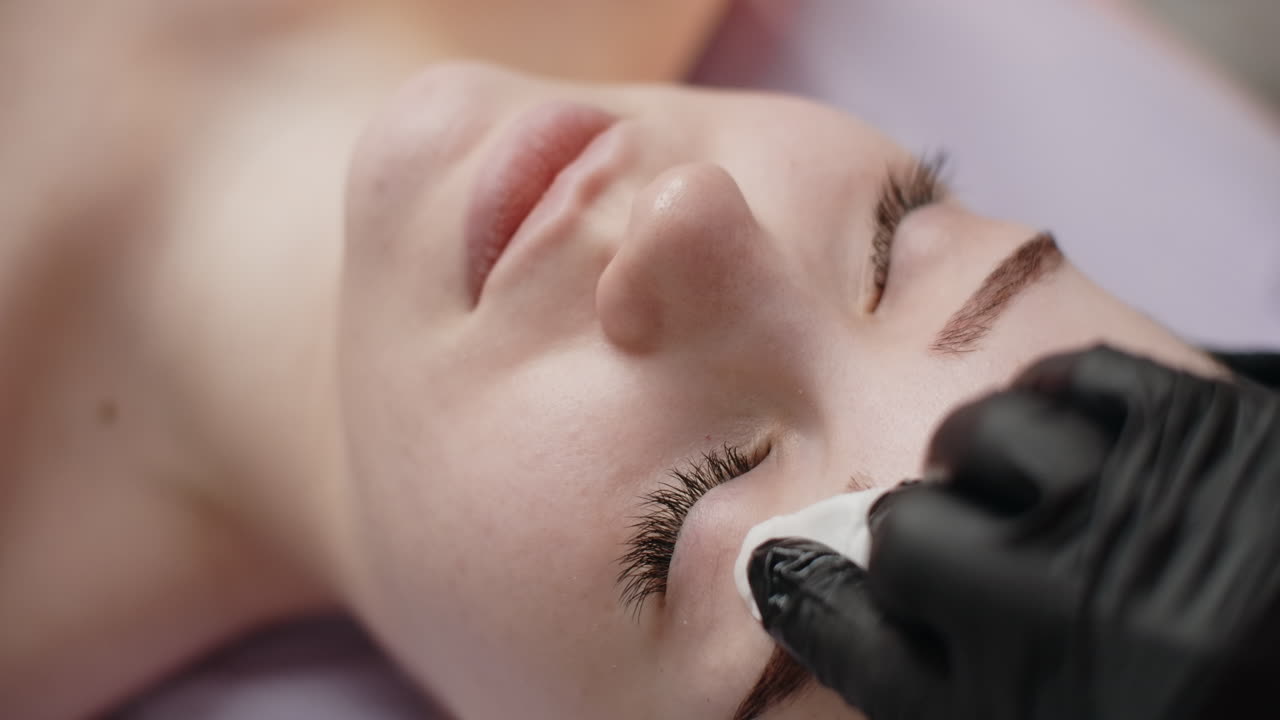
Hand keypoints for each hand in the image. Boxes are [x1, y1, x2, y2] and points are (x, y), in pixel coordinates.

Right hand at [749, 345, 1279, 719]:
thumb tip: (794, 583)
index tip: (802, 574)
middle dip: (923, 548)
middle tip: (981, 571)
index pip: (865, 632)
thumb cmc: (1185, 690)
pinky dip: (1065, 409)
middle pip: (906, 533)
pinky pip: (1081, 383)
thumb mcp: (1037, 711)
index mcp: (1029, 692)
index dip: (827, 600)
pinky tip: (1088, 451)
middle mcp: (1076, 612)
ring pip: (986, 440)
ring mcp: (1150, 509)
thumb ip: (914, 673)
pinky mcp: (1219, 434)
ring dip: (992, 470)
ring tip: (1041, 504)